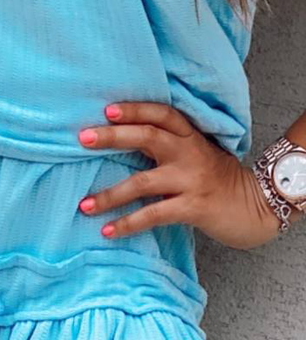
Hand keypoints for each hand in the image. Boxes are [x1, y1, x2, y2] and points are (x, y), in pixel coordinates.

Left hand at [76, 101, 303, 249]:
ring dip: (110, 195)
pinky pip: (153, 214)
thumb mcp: (197, 153)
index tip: (106, 110)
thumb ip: (169, 145)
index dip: (134, 109)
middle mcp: (189, 152)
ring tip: (84, 205)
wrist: (257, 207)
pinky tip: (107, 230)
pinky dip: (128, 223)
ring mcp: (191, 180)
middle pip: (147, 136)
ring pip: (143, 182)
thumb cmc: (218, 179)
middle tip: (82, 138)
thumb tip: (120, 141)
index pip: (161, 114)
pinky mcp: (192, 207)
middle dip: (112, 137)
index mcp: (189, 136)